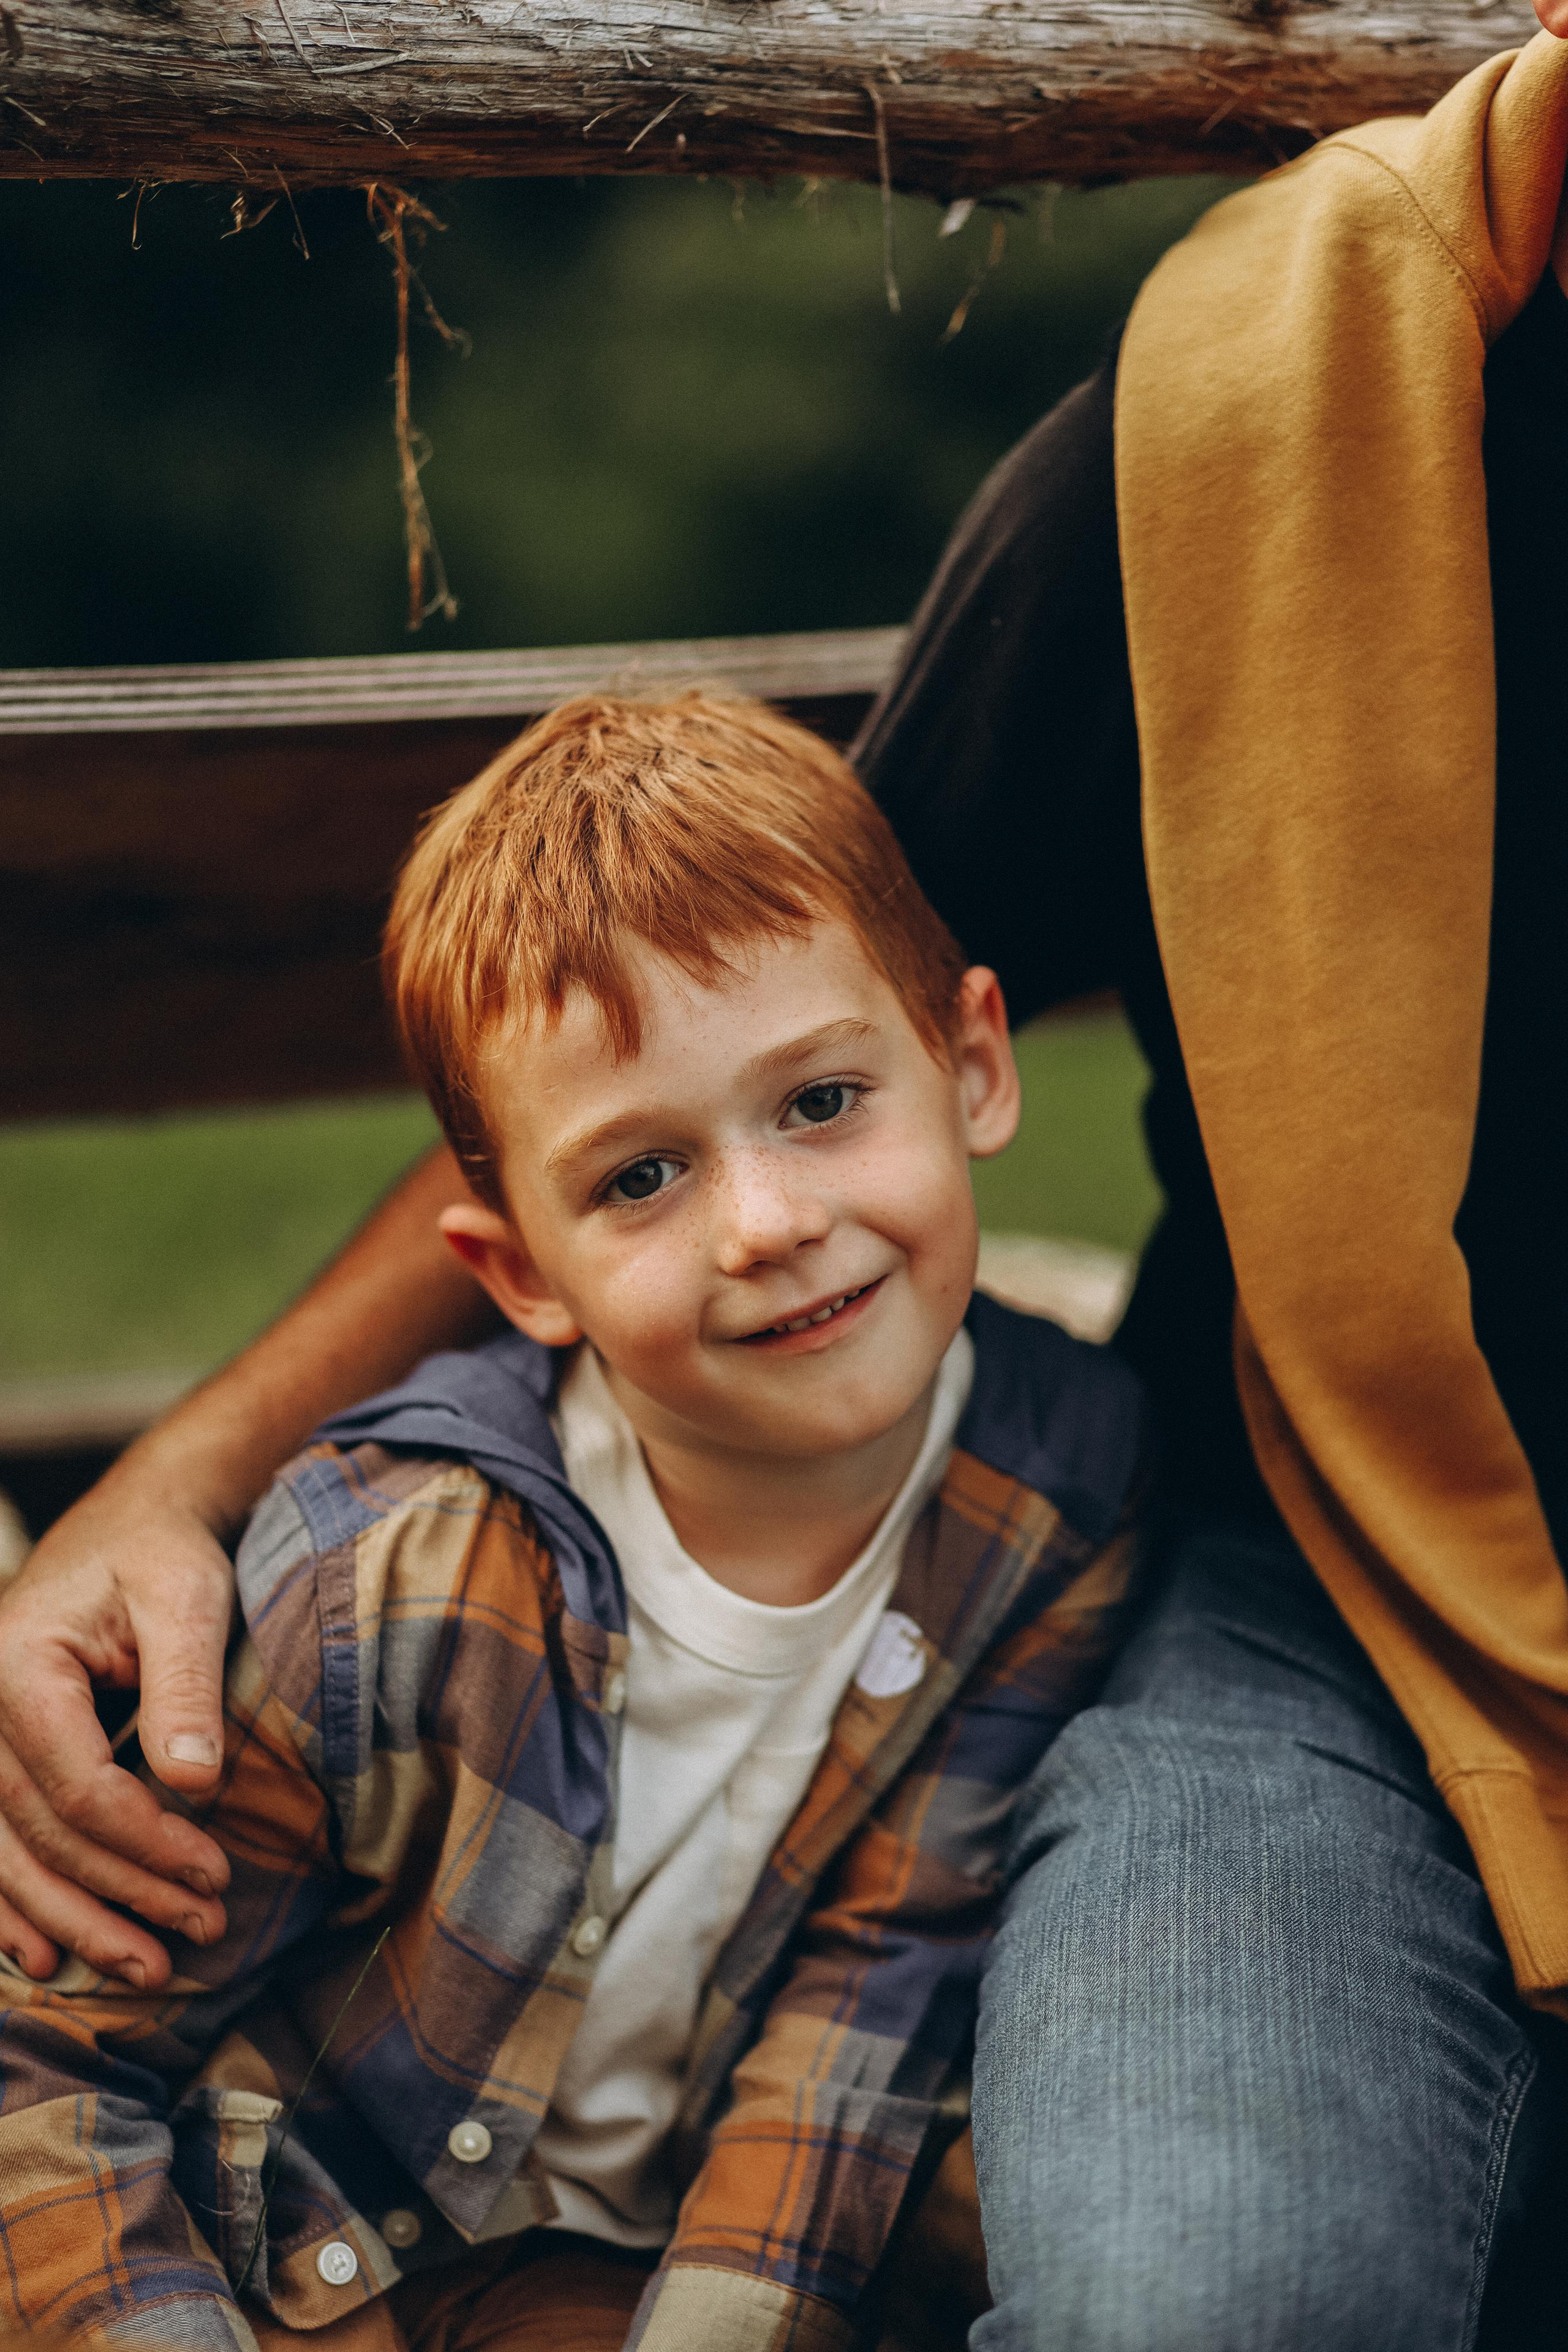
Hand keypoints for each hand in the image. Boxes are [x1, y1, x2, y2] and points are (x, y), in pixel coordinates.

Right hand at [0, 1468, 232, 1988]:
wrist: (135, 1521)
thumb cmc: (163, 1551)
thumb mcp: (187, 1597)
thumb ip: (186, 1688)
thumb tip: (194, 1787)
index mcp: (18, 1663)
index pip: (76, 1786)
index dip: (145, 1843)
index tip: (215, 1874)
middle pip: (39, 1831)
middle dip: (119, 1893)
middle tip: (199, 1932)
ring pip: (8, 1852)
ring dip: (73, 1918)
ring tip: (146, 1967)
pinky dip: (12, 1903)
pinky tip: (44, 1954)